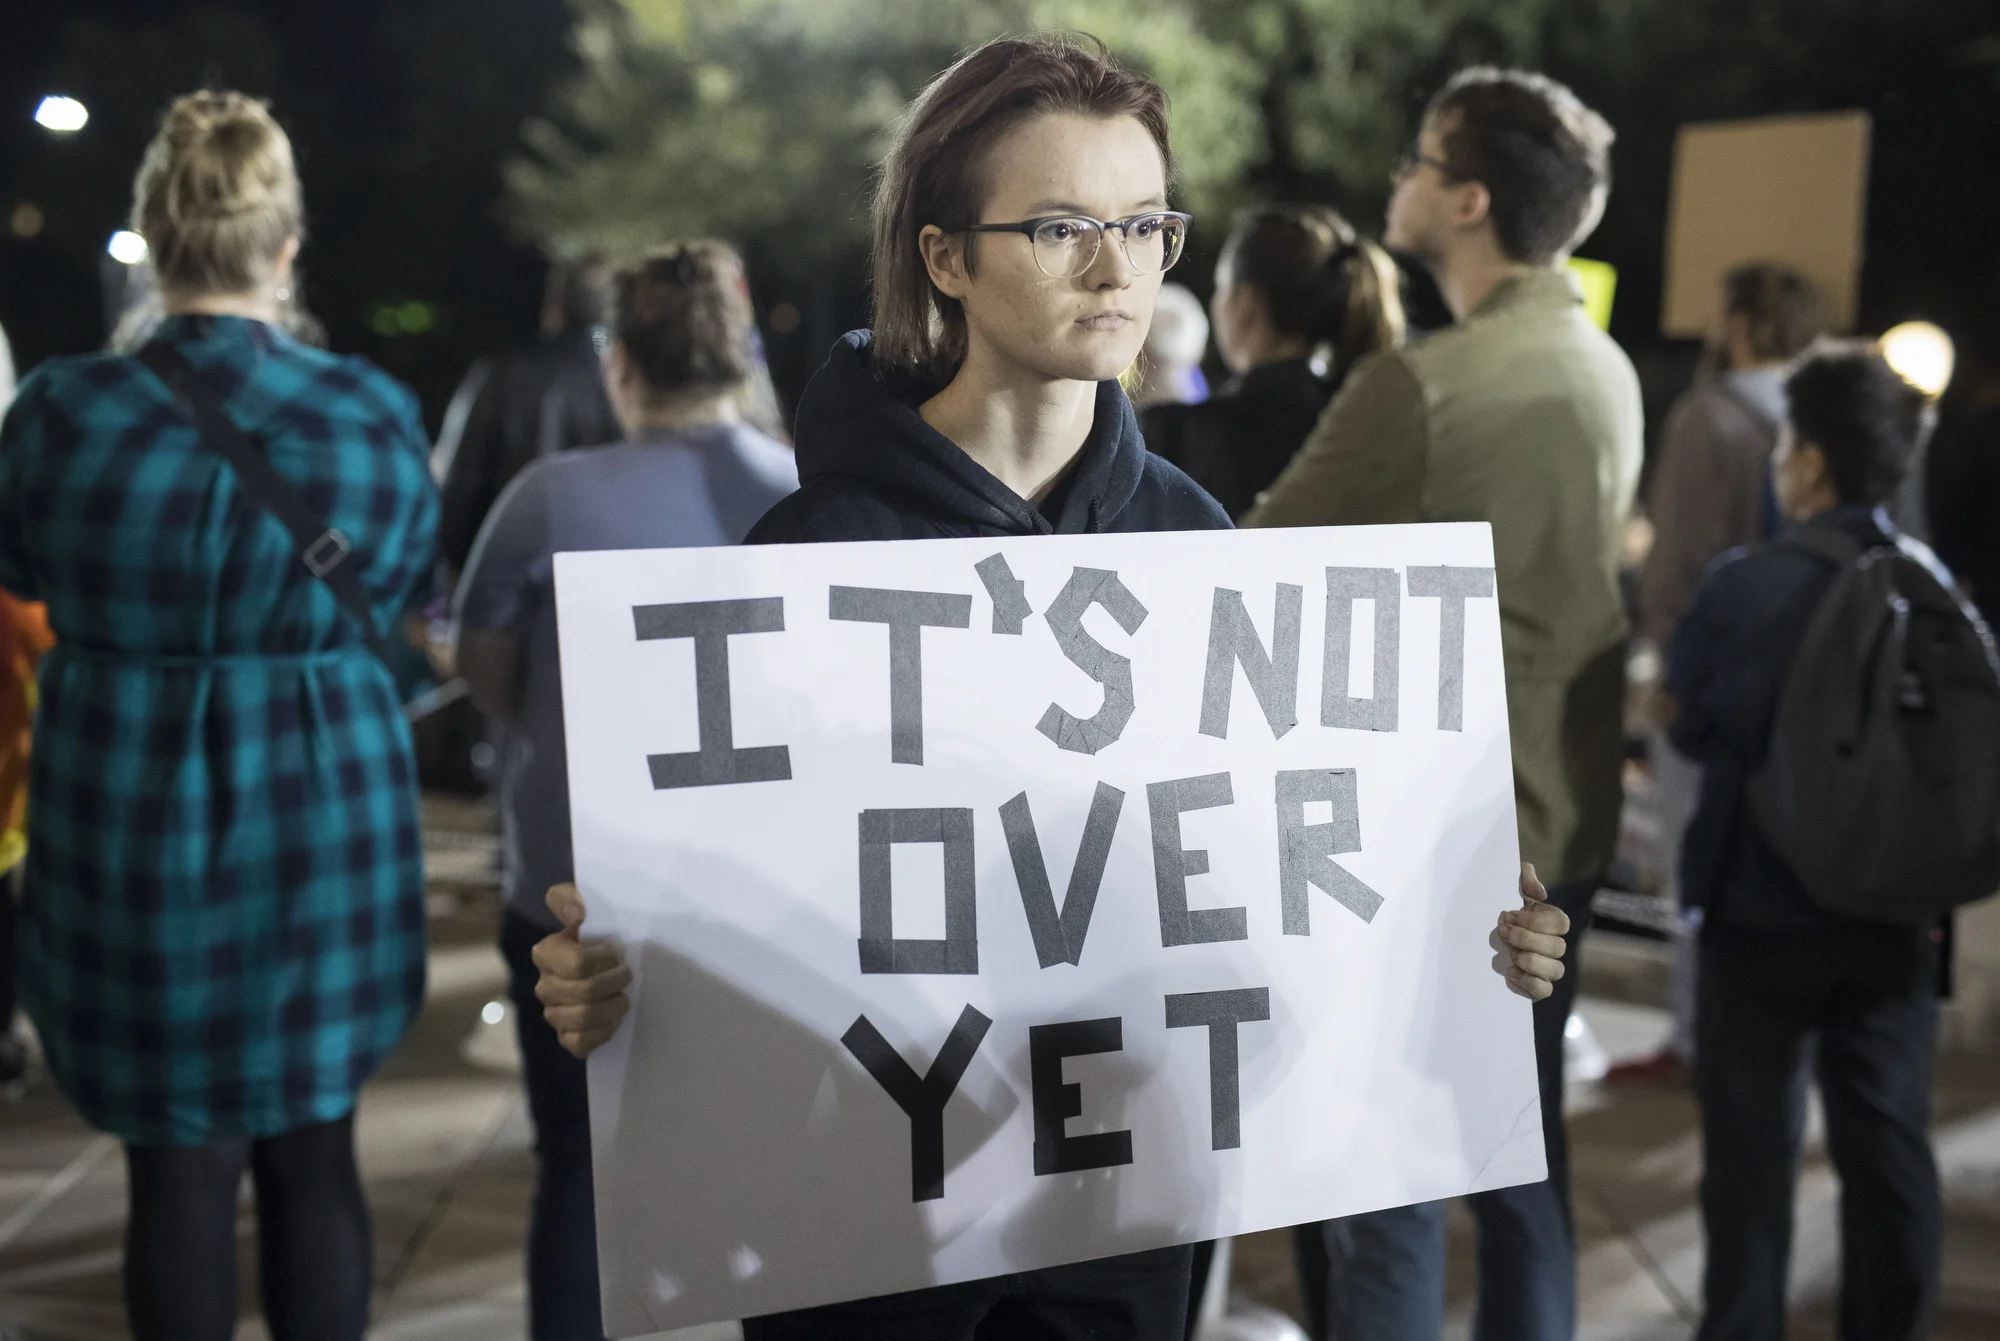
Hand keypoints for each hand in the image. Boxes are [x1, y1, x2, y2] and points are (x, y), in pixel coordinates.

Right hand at [532, 882, 632, 1057]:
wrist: (609, 959)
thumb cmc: (597, 928)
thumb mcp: (584, 903)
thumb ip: (571, 900)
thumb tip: (577, 915)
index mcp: (545, 953)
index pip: (578, 964)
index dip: (605, 960)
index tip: (616, 953)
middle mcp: (544, 986)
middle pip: (584, 993)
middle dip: (614, 983)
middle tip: (627, 975)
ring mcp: (553, 1013)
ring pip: (581, 1019)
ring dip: (612, 1008)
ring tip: (622, 997)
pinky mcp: (566, 1037)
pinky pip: (577, 1045)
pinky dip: (600, 1033)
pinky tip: (612, 1020)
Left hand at [1491, 863, 1569, 1001]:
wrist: (1476, 943)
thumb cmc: (1500, 915)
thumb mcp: (1508, 888)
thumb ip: (1524, 878)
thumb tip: (1539, 892)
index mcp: (1551, 924)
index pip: (1560, 923)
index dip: (1535, 920)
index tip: (1509, 915)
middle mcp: (1554, 947)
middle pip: (1558, 947)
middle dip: (1526, 938)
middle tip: (1502, 932)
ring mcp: (1547, 969)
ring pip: (1556, 970)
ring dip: (1529, 960)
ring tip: (1509, 954)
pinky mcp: (1536, 988)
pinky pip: (1544, 990)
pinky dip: (1527, 982)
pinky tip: (1510, 972)